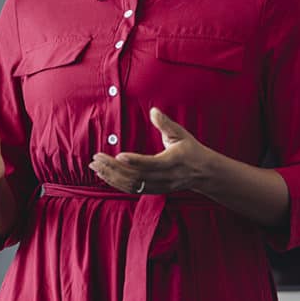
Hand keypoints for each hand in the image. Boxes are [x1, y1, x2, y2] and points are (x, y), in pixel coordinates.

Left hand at [91, 107, 210, 195]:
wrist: (203, 173)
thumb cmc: (191, 151)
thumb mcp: (181, 134)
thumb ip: (166, 124)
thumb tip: (153, 111)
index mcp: (172, 162)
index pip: (151, 164)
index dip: (135, 161)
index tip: (118, 155)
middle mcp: (164, 177)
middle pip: (136, 176)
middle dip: (113, 168)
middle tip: (96, 158)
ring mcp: (158, 186)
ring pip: (131, 185)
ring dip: (111, 177)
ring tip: (95, 167)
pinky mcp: (153, 190)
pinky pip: (132, 189)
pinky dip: (116, 183)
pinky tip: (105, 175)